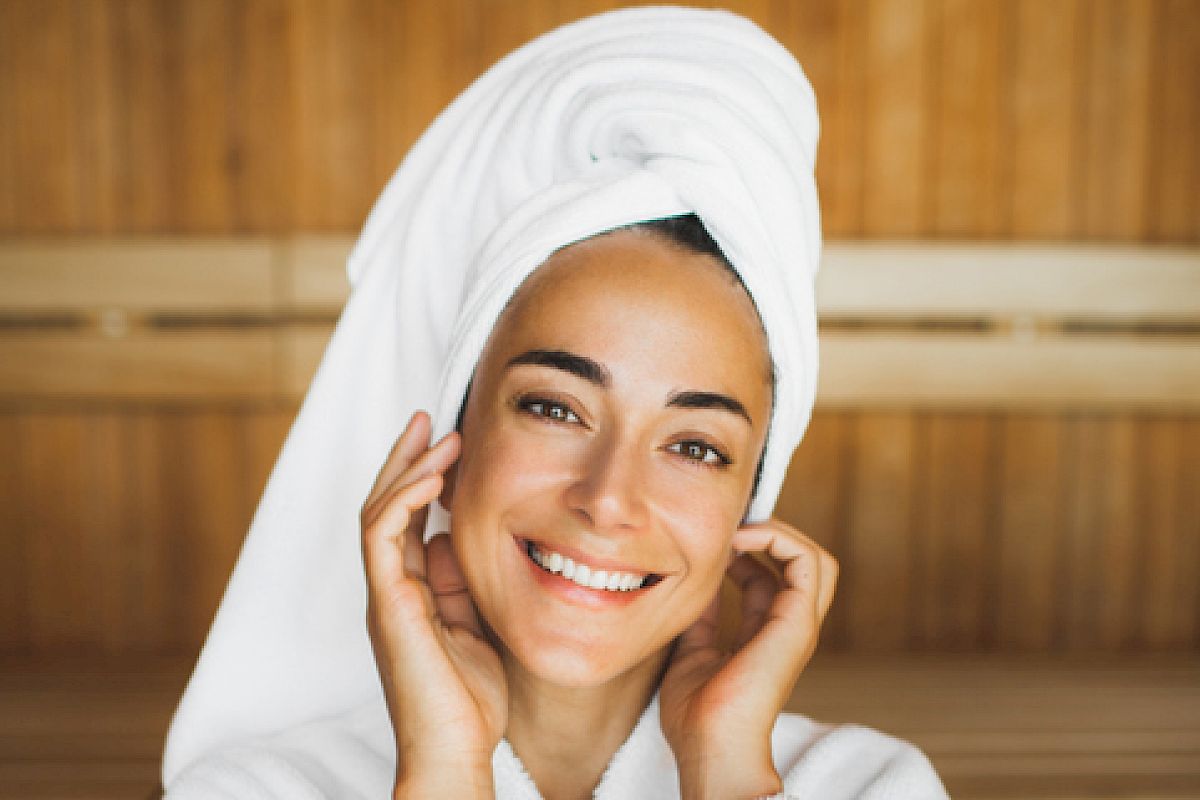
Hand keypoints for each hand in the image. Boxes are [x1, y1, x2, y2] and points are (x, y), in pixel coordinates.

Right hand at [361, 411, 505, 798]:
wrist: (454, 751)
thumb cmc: (469, 700)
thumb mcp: (475, 626)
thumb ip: (461, 584)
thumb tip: (454, 540)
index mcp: (410, 592)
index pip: (407, 521)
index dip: (422, 479)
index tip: (448, 443)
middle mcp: (391, 587)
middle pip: (386, 506)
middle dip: (406, 459)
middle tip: (430, 419)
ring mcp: (386, 595)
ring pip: (379, 512)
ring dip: (407, 469)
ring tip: (438, 436)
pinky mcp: (389, 604)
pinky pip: (383, 537)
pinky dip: (403, 500)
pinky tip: (431, 476)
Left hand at [659, 520, 836, 799]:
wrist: (709, 746)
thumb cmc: (697, 714)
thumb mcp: (692, 648)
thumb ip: (702, 616)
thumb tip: (697, 581)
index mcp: (766, 634)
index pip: (769, 577)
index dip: (745, 549)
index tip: (713, 539)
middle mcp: (789, 626)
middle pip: (801, 563)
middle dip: (769, 533)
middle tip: (730, 526)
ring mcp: (798, 623)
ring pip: (813, 557)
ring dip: (776, 531)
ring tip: (737, 529)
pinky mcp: (798, 621)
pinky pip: (806, 561)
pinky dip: (776, 538)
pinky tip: (738, 541)